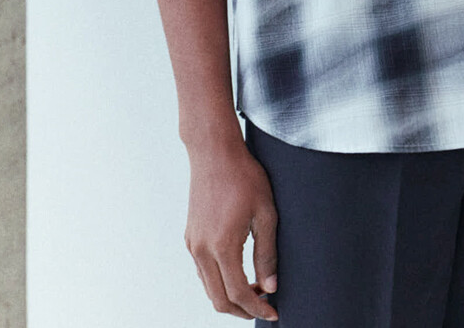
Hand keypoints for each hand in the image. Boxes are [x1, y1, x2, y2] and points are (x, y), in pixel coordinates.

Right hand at [183, 133, 279, 319]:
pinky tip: (238, 271)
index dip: (257, 308)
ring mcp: (192, 243)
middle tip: (265, 305)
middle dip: (243, 310)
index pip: (239, 293)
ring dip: (230, 296)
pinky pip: (202, 271)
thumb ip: (267, 253)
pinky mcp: (190, 236)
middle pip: (219, 299)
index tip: (273, 311)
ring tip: (255, 288)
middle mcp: (201, 249)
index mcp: (222, 245)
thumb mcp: (265, 213)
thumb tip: (270, 286)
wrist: (214, 152)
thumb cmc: (243, 176)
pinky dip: (219, 281)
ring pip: (208, 288)